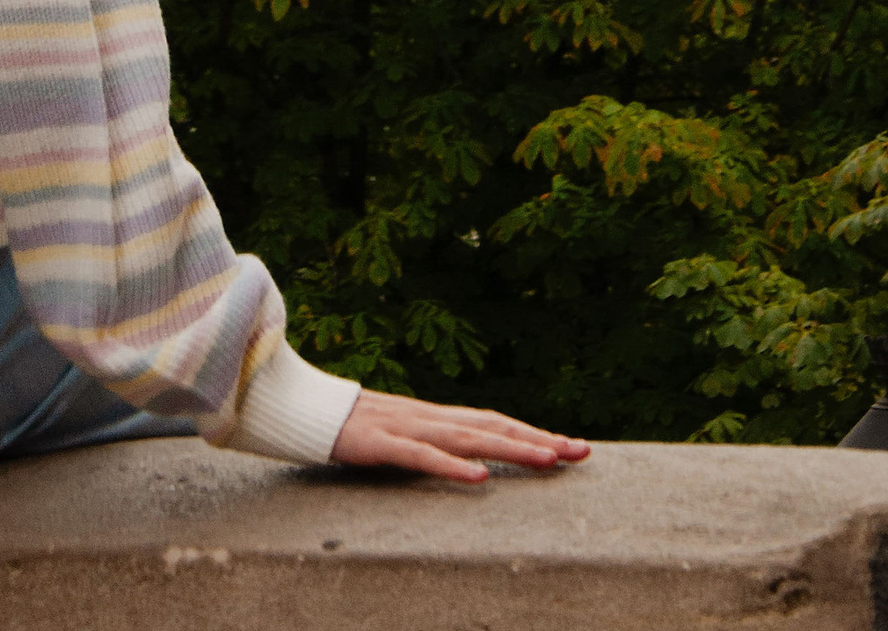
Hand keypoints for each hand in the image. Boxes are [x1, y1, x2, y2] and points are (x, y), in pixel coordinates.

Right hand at [328, 391, 590, 483]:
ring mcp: (409, 428)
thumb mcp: (405, 436)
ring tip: (547, 459)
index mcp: (437, 417)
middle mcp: (431, 417)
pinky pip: (424, 457)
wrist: (308, 409)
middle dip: (538, 439)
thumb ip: (435, 442)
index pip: (495, 422)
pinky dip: (454, 466)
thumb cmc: (358, 428)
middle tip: (580, 450)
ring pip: (469, 438)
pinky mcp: (384, 444)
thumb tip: (470, 456)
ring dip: (511, 448)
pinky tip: (479, 477)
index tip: (571, 445)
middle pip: (493, 426)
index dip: (533, 432)